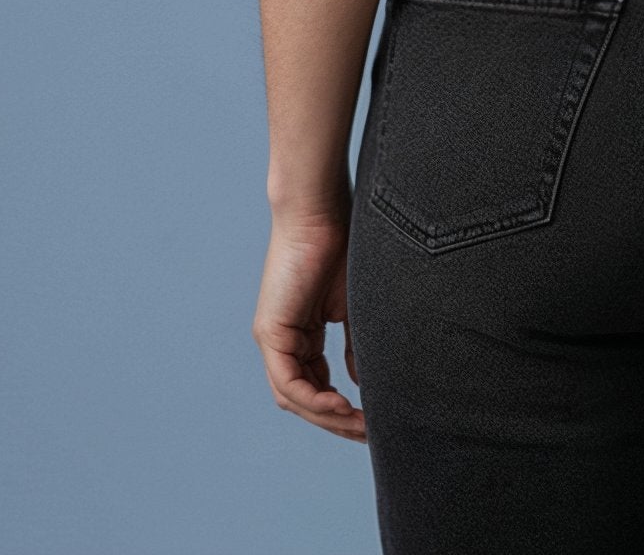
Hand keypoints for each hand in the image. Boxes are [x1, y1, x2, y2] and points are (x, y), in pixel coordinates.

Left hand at [252, 207, 365, 441]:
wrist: (321, 210)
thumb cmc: (343, 244)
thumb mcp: (354, 305)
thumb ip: (356, 345)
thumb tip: (362, 383)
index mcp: (302, 334)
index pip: (317, 385)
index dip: (343, 408)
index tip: (373, 419)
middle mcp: (283, 341)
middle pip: (304, 398)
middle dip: (337, 421)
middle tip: (369, 434)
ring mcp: (273, 338)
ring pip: (295, 397)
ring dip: (327, 417)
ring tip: (361, 425)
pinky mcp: (270, 332)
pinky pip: (289, 381)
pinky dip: (315, 399)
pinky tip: (342, 404)